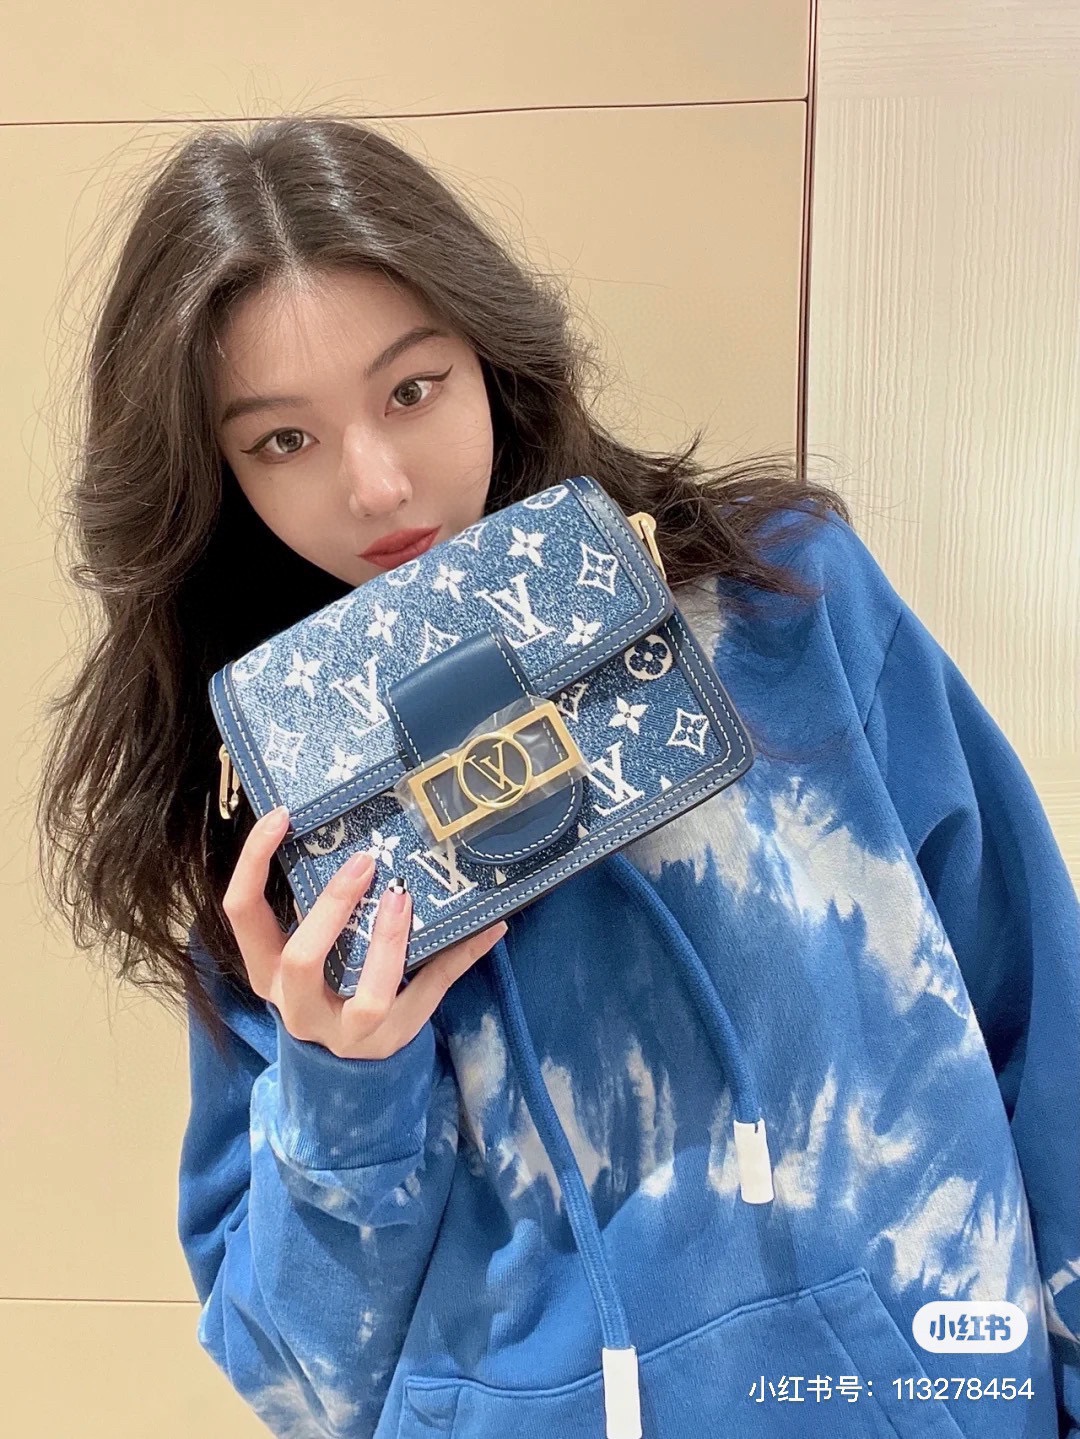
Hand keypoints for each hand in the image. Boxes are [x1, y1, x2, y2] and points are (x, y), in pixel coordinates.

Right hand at [222, 805, 506, 1058]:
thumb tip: (353, 831)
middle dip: (331, 909)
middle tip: (363, 863)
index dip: (253, 863)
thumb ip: (316, 908)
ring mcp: (348, 1032)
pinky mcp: (394, 1039)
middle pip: (300, 961)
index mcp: (268, 971)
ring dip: (389, 944)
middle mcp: (298, 1006)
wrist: (343, 1073)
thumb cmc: (324, 989)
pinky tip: (492, 926)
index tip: (282, 816)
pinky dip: (462, 956)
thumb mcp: (307, 955)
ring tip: (405, 899)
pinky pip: (433, 993)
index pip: (242, 913)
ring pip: (368, 998)